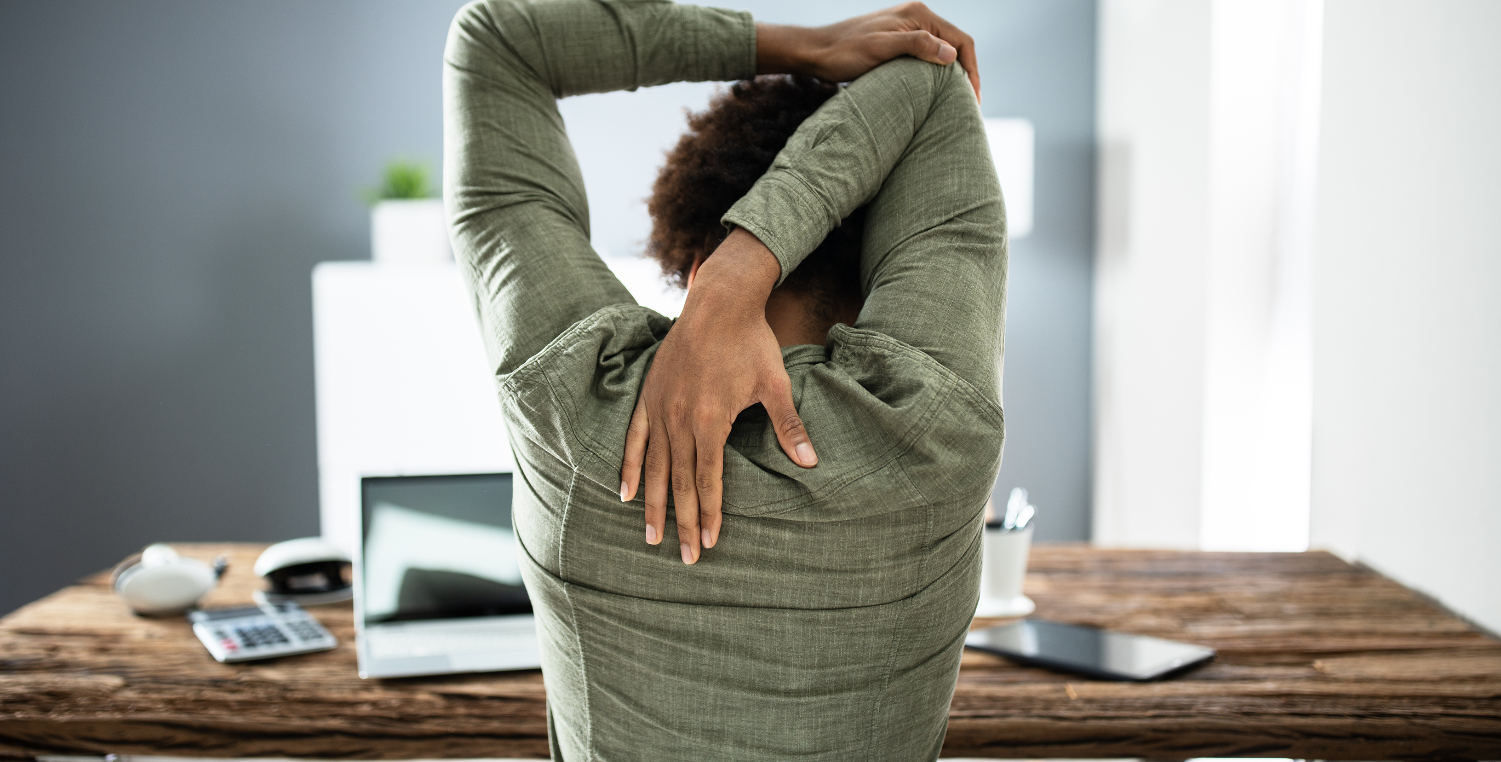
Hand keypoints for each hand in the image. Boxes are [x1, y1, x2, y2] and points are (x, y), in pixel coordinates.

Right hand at [619, 229, 816, 564]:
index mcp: (710, 420)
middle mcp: (679, 419)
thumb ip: (788, 426)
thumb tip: (810, 461)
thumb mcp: (774, 384)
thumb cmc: (750, 343)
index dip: (709, 513)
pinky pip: (635, 439)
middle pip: (679, 482)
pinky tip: (624, 493)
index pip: (707, 479)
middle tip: (684, 558)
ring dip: (652, 505)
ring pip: (654, 467)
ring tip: (650, 537)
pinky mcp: (649, 396)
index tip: (710, 542)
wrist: (718, 303)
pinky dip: (629, 467)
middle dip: (681, 522)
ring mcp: (660, 408)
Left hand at [757, 2, 980, 101]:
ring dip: (952, 76)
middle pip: (955, 46)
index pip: (961, 40)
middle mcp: (917, 17)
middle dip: (966, 75)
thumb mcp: (882, 49)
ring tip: (956, 104)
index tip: (973, 99)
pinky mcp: (897, 42)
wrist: (816, 52)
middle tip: (970, 107)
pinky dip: (936, 75)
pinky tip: (935, 94)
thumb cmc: (845, 52)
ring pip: (942, 53)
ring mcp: (907, 29)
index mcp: (919, 14)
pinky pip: (926, 57)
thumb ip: (917, 46)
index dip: (972, 70)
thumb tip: (951, 55)